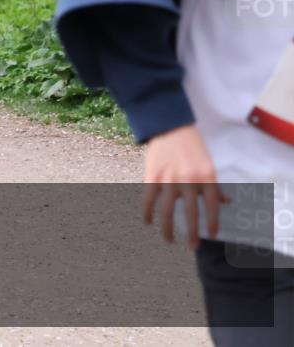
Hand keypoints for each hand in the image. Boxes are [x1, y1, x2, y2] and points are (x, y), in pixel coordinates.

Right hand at [142, 124, 228, 248]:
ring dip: (168, 229)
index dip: (213, 222)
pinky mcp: (152, 176)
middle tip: (193, 246)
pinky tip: (148, 222)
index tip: (212, 235)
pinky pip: (149, 199)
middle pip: (191, 213)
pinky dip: (147, 212)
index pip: (213, 206)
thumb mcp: (208, 163)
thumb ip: (214, 184)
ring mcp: (169, 179)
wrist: (169, 126)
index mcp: (206, 176)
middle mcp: (189, 180)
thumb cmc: (191, 146)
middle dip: (192, 233)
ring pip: (168, 211)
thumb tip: (226, 202)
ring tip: (169, 240)